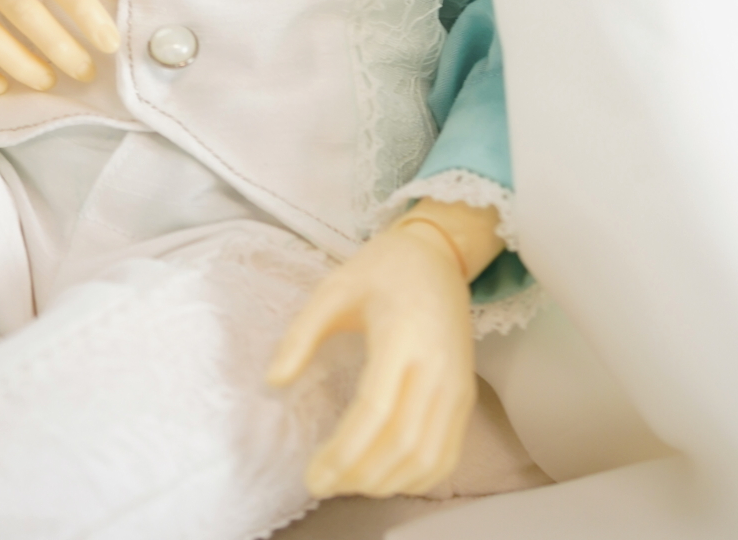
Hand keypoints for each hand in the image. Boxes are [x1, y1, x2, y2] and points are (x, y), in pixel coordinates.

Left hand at [267, 199, 502, 498]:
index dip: (344, 451)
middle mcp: (437, 365)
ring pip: (427, 457)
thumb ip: (301, 334)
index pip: (376, 409)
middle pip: (402, 442)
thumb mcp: (333, 288)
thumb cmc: (382, 270)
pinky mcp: (465, 395)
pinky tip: (384, 478)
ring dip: (386, 482)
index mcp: (402, 335)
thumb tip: (273, 382)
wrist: (438, 255)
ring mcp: (456, 384)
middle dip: (359, 475)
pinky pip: (446, 454)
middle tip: (322, 483)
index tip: (311, 473)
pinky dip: (415, 478)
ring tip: (348, 482)